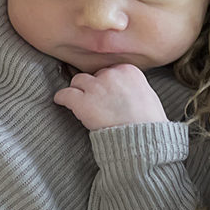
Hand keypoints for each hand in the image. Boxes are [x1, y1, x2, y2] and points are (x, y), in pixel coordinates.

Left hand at [53, 64, 168, 130]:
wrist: (142, 138)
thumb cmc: (149, 123)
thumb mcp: (148, 96)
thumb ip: (134, 87)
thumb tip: (127, 90)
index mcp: (129, 71)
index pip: (110, 70)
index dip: (106, 83)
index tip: (105, 92)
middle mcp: (111, 75)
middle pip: (94, 75)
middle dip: (94, 87)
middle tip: (95, 100)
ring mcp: (96, 87)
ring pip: (78, 81)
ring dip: (78, 90)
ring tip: (79, 101)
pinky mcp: (83, 102)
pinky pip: (65, 94)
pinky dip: (62, 98)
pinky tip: (60, 101)